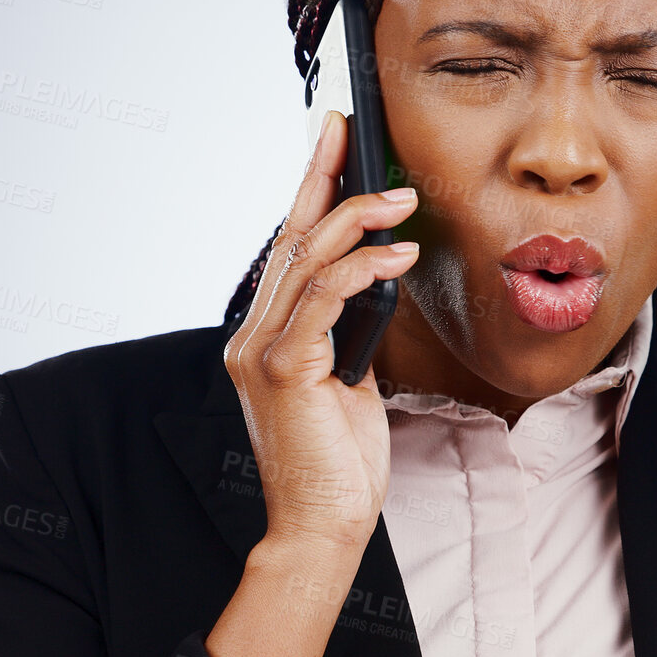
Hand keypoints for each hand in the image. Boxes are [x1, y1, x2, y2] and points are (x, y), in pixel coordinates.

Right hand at [222, 110, 420, 551]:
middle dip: (322, 175)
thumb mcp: (349, 382)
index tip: (333, 141)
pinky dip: (362, 269)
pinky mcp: (282, 370)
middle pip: (289, 236)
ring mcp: (261, 351)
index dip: (310, 189)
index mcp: (267, 336)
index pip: (288, 248)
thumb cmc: (339, 464)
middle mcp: (253, 336)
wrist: (323, 526)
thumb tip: (375, 286)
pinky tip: (397, 255)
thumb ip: (348, 333)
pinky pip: (323, 299)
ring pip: (305, 259)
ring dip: (359, 219)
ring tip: (403, 199)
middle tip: (350, 129)